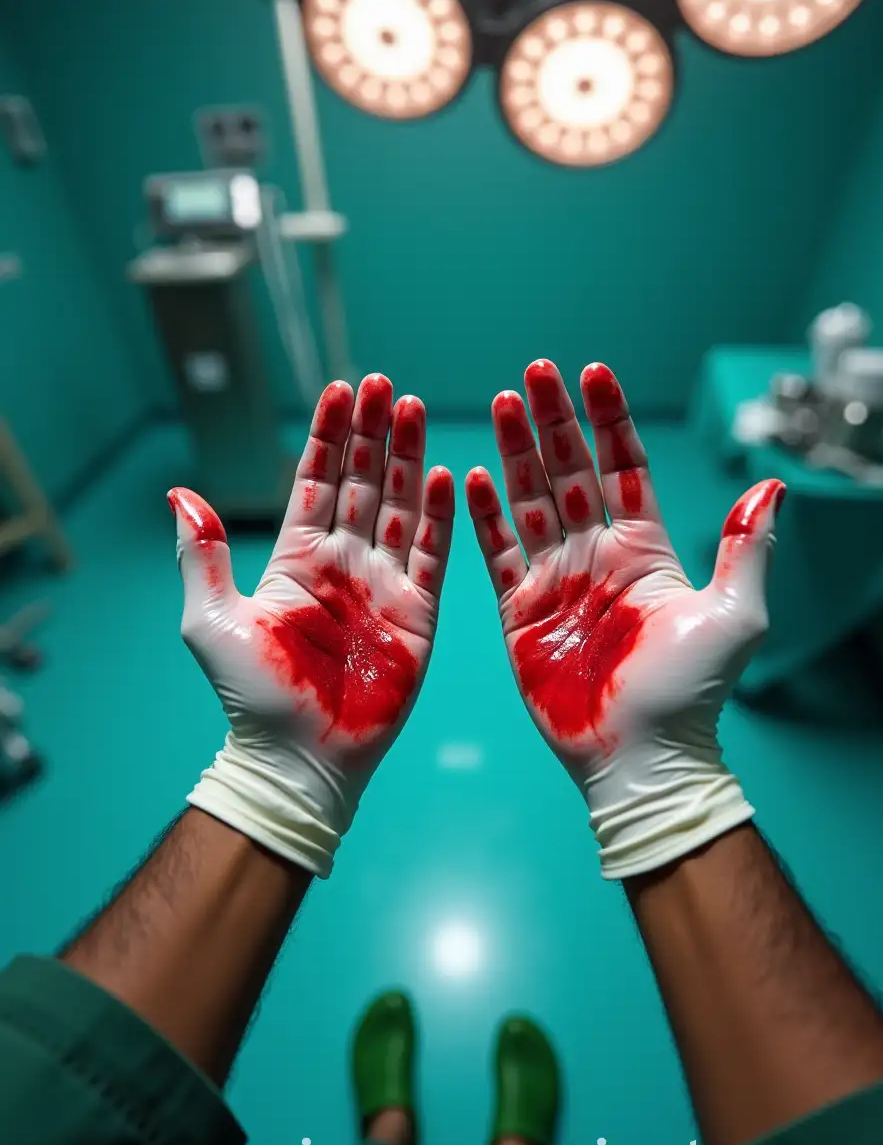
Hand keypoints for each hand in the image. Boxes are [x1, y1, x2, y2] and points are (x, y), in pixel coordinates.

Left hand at [169, 375, 453, 875]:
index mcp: (296, 561)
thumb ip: (203, 555)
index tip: (339, 388)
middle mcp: (343, 565)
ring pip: (400, 508)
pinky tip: (441, 475)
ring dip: (406, 459)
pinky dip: (438, 516)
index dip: (328, 436)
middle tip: (384, 385)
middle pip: (363, 484)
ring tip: (414, 409)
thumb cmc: (253, 696)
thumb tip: (179, 494)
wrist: (299, 759)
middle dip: (372, 433)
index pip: (316, 482)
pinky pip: (432, 556)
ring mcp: (383, 587)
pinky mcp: (417, 616)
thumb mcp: (212, 620)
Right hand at [466, 360, 782, 877]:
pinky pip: (497, 553)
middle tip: (534, 372)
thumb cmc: (689, 692)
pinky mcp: (520, 612)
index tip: (593, 371)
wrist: (640, 757)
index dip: (608, 420)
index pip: (624, 467)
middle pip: (569, 472)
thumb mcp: (733, 616)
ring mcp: (556, 581)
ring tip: (502, 402)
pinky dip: (484, 516)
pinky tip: (471, 475)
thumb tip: (772, 483)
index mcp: (646, 550)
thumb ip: (743, 549)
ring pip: (529, 501)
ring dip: (516, 452)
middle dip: (553, 421)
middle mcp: (598, 556)